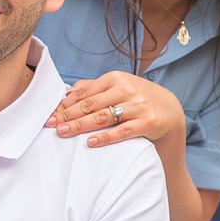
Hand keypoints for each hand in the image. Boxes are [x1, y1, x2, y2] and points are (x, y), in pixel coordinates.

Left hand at [45, 71, 184, 147]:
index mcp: (114, 79)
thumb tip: (67, 91)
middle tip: (50, 125)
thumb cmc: (137, 99)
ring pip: (103, 117)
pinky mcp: (148, 122)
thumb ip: (93, 88)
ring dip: (80, 125)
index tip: (48, 115)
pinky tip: (90, 142)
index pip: (83, 93)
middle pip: (90, 105)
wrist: (171, 111)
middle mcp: (126, 89)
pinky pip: (123, 131)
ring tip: (63, 133)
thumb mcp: (118, 88)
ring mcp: (138, 105)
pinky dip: (105, 137)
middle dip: (67, 116)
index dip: (64, 105)